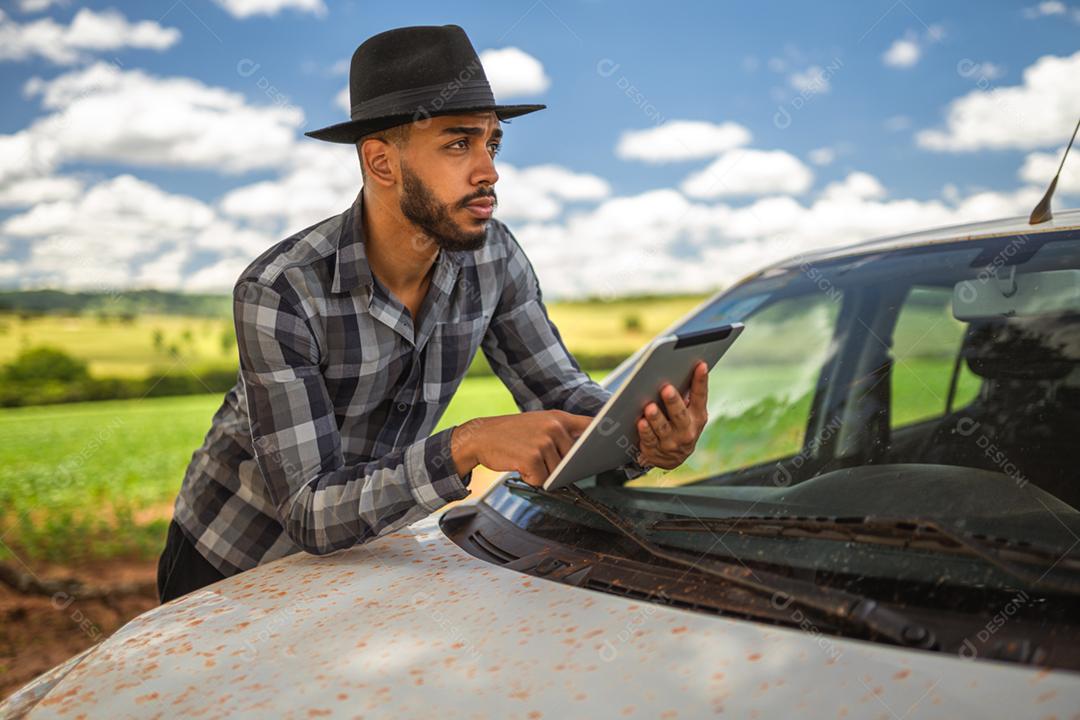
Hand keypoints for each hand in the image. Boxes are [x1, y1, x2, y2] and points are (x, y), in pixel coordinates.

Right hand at [451, 410, 593, 487]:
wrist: (480, 436)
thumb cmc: (510, 434)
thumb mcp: (539, 423)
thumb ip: (561, 433)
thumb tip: (585, 453)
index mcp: (559, 417)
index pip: (592, 425)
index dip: (606, 437)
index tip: (621, 444)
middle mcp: (555, 427)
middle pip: (574, 459)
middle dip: (558, 465)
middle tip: (537, 456)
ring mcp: (544, 442)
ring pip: (557, 473)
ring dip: (541, 473)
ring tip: (525, 458)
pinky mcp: (532, 458)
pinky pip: (542, 480)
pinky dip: (531, 478)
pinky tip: (519, 465)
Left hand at [634, 360, 708, 469]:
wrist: (673, 458)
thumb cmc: (680, 424)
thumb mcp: (690, 413)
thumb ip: (688, 395)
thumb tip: (680, 368)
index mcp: (698, 416)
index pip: (700, 397)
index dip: (701, 381)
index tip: (700, 365)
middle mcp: (687, 431)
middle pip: (679, 414)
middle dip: (673, 402)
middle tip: (667, 389)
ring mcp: (671, 442)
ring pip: (663, 428)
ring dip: (656, 418)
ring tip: (650, 407)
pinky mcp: (655, 449)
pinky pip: (649, 439)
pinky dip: (645, 431)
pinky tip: (641, 422)